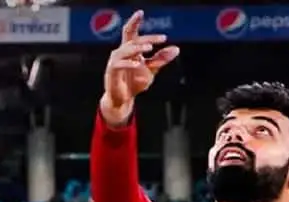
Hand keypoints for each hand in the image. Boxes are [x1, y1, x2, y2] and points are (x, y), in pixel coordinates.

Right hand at [99, 11, 179, 126]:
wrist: (123, 100)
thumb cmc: (134, 83)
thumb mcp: (151, 70)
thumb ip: (161, 59)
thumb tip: (176, 49)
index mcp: (129, 49)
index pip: (130, 31)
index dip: (134, 21)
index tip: (141, 12)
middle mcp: (120, 52)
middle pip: (133, 40)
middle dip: (147, 38)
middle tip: (161, 39)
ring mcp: (114, 61)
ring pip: (126, 50)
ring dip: (138, 48)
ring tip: (150, 48)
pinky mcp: (112, 72)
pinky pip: (120, 64)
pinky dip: (129, 63)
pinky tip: (138, 64)